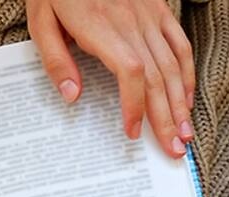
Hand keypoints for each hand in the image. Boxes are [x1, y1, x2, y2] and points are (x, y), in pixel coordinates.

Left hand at [27, 0, 195, 156]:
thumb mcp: (42, 22)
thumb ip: (56, 60)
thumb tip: (72, 97)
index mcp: (103, 28)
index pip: (130, 72)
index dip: (136, 105)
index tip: (132, 132)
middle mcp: (132, 23)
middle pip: (157, 76)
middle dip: (166, 118)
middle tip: (173, 151)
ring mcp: (149, 16)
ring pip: (173, 64)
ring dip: (181, 103)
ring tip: (185, 134)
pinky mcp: (158, 10)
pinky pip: (179, 44)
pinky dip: (186, 73)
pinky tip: (186, 98)